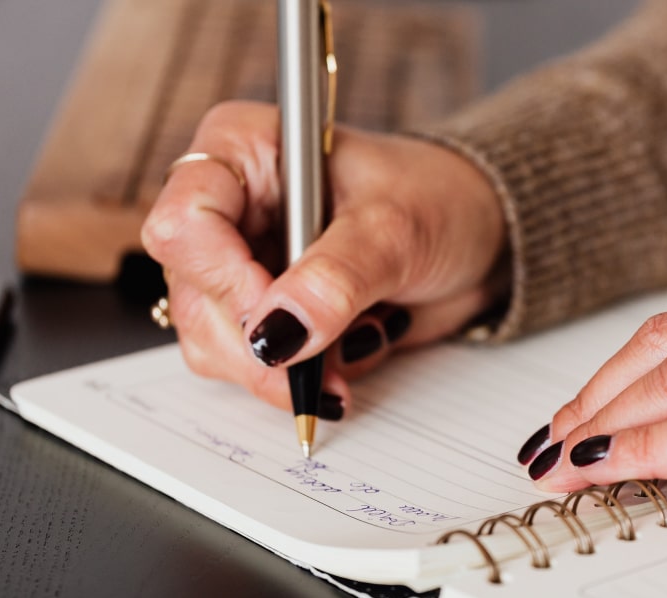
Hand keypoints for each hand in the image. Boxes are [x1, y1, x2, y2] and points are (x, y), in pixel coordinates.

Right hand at [142, 101, 505, 413]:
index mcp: (244, 151)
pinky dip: (301, 378)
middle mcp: (230, 207)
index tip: (280, 320)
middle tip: (317, 365)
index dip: (224, 280)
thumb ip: (336, 279)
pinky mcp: (266, 314)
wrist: (481, 237)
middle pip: (194, 295)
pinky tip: (350, 352)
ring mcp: (242, 265)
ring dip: (281, 370)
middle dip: (258, 345)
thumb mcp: (395, 229)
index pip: (185, 220)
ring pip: (212, 342)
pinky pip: (252, 367)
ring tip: (352, 351)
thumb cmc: (440, 200)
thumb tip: (278, 334)